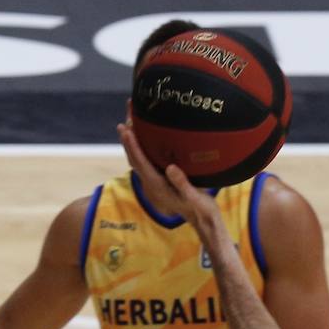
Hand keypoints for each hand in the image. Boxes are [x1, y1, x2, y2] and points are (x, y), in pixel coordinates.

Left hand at [116, 123, 233, 256]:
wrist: (202, 219)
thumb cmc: (200, 209)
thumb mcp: (194, 198)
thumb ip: (182, 184)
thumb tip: (170, 167)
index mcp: (157, 185)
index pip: (141, 162)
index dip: (132, 145)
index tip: (126, 128)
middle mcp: (152, 181)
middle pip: (134, 155)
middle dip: (129, 134)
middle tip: (128, 109)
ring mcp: (155, 178)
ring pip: (138, 155)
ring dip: (133, 136)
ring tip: (132, 114)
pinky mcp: (161, 175)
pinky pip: (147, 156)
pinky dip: (142, 142)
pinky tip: (146, 130)